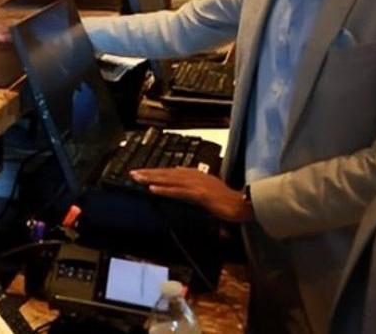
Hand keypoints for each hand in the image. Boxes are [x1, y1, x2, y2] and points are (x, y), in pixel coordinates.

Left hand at [131, 167, 252, 221]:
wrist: (243, 204)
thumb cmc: (226, 199)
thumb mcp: (207, 186)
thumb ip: (192, 179)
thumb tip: (178, 170)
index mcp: (195, 174)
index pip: (171, 172)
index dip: (155, 172)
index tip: (141, 172)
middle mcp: (194, 176)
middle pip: (167, 174)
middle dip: (149, 173)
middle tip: (132, 173)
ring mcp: (197, 185)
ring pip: (169, 180)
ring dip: (152, 179)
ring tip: (137, 178)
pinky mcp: (199, 194)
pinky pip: (178, 192)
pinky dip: (165, 190)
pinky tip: (153, 189)